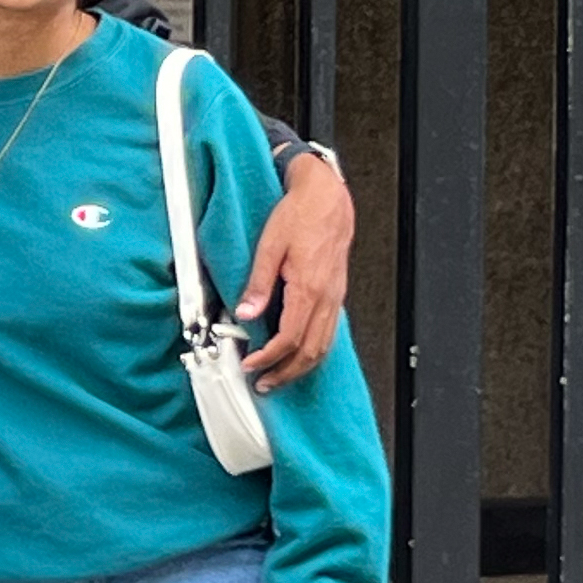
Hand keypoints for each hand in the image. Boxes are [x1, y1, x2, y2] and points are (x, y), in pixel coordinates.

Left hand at [237, 151, 355, 386]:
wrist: (328, 198)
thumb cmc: (301, 215)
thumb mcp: (269, 246)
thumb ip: (258, 283)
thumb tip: (246, 313)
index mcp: (308, 289)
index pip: (289, 338)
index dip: (269, 358)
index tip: (250, 365)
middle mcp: (326, 298)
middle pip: (309, 351)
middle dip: (285, 373)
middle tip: (263, 383)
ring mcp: (334, 298)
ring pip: (323, 346)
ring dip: (300, 368)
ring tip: (278, 377)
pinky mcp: (336, 294)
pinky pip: (329, 333)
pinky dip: (315, 352)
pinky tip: (301, 356)